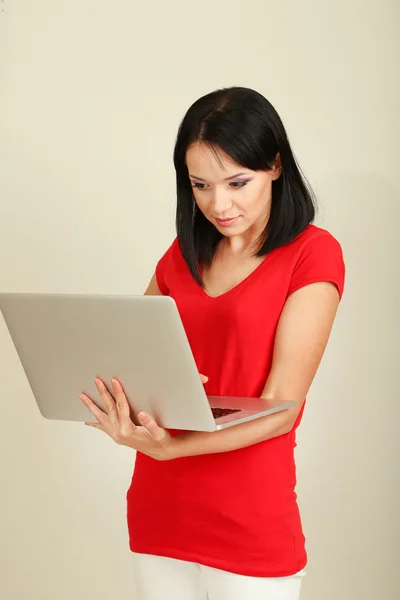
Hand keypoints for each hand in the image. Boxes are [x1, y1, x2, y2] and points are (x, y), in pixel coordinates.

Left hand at [79, 374, 207, 460]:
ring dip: (92, 406)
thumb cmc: (160, 440)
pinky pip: (103, 427)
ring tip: (82, 397)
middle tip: (97, 381)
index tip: (114, 381)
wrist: (160, 451)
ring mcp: (115, 435)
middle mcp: (118, 433)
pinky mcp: (116, 436)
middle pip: (109, 409)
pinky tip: (87, 420)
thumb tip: (142, 414)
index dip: (118, 393)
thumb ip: (150, 423)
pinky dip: (94, 423)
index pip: (121, 407)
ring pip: (101, 417)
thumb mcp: (158, 432)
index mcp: (128, 430)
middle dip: (103, 393)